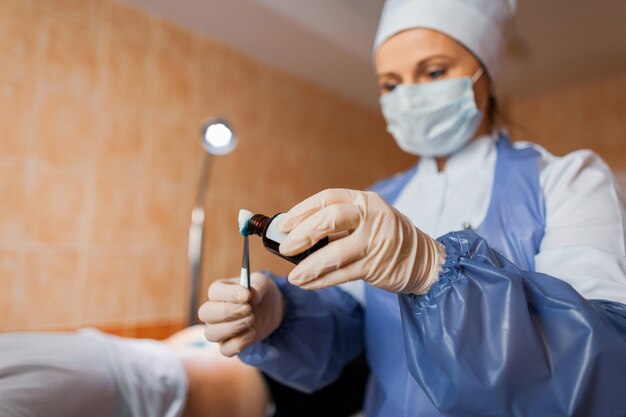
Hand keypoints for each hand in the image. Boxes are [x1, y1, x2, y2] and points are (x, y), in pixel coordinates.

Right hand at [199, 272, 284, 356]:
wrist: (270, 309)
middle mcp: (213, 310)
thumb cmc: (260, 292)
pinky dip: (239, 343)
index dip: (230, 294)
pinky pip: (225, 350)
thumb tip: (251, 296)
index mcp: (219, 291)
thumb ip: (258, 284)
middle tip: (248, 309)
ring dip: (233, 327)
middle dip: (228, 312)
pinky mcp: (227, 345)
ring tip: (251, 319)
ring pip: (211, 334)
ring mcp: (218, 329)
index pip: (214, 292)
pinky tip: (252, 332)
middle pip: (205, 314)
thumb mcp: (263, 283)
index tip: (247, 295)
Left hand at [278, 189, 444, 293]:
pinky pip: (343, 274)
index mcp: (365, 201)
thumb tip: (295, 232)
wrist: (423, 259)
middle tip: (285, 247)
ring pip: (335, 253)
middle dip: (304, 233)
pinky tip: (308, 283)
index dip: (302, 210)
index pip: (328, 198)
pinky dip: (322, 280)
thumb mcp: (366, 219)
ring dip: (310, 266)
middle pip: (331, 219)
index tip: (283, 224)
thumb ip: (338, 223)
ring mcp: (376, 242)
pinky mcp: (377, 267)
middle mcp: (372, 217)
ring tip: (294, 276)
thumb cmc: (385, 237)